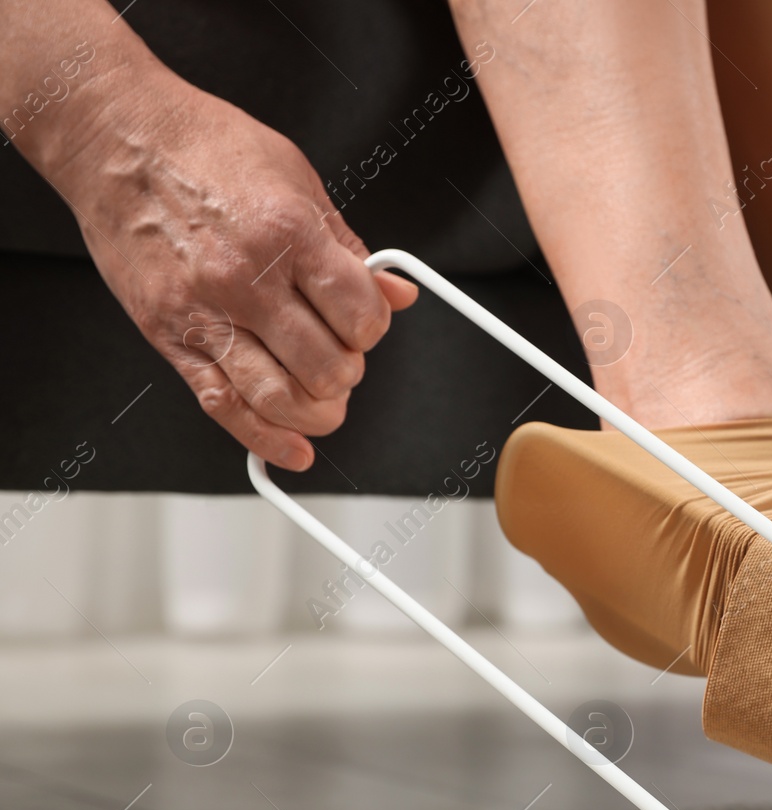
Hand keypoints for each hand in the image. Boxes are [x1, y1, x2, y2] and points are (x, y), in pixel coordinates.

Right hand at [46, 62, 416, 469]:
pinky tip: (292, 452)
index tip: (366, 322)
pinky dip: (264, 440)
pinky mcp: (169, 336)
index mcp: (289, 235)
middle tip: (341, 356)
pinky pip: (222, 405)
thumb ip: (349, 247)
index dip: (374, 329)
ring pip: (280, 399)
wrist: (117, 138)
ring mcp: (204, 312)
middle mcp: (247, 279)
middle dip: (348, 372)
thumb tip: (397, 293)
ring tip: (323, 399)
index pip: (361, 317)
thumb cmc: (206, 149)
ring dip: (317, 412)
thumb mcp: (299, 179)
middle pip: (327, 368)